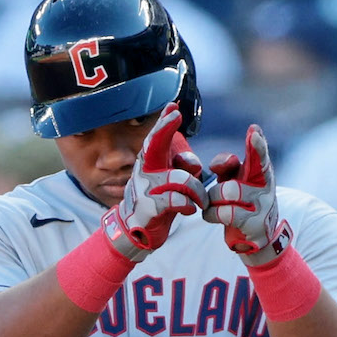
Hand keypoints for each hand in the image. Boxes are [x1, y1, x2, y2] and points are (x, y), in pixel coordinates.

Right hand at [101, 103, 207, 261]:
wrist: (137, 230)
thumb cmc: (158, 200)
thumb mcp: (172, 181)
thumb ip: (184, 169)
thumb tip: (193, 163)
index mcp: (152, 162)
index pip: (157, 139)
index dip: (165, 122)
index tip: (173, 106)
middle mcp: (146, 171)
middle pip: (155, 145)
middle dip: (164, 128)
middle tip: (175, 115)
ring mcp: (145, 189)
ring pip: (180, 179)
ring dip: (196, 191)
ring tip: (199, 200)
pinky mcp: (149, 208)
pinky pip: (176, 200)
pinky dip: (187, 204)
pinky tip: (188, 209)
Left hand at [203, 124, 290, 265]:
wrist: (256, 236)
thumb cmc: (240, 201)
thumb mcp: (233, 179)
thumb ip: (227, 166)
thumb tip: (216, 165)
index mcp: (260, 171)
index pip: (259, 155)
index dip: (257, 144)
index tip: (254, 131)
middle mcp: (265, 186)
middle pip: (244, 174)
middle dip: (219, 186)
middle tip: (216, 195)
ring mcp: (262, 206)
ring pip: (228, 192)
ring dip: (213, 199)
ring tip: (213, 205)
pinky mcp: (255, 224)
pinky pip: (225, 213)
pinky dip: (212, 214)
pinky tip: (212, 215)